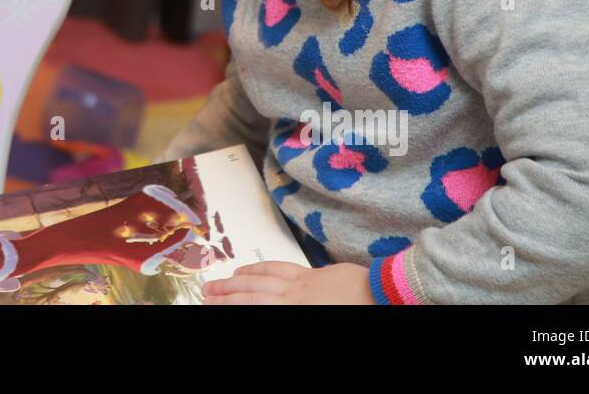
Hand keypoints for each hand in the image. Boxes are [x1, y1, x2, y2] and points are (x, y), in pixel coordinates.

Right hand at [202, 261, 374, 303]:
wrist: (383, 295)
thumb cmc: (358, 311)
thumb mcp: (319, 320)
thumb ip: (288, 310)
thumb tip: (265, 303)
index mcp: (294, 311)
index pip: (253, 307)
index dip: (230, 306)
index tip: (212, 306)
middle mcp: (292, 298)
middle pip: (251, 295)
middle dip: (225, 296)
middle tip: (205, 295)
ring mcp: (300, 284)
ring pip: (260, 280)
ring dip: (235, 281)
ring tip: (217, 283)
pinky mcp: (311, 274)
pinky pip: (278, 268)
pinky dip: (258, 268)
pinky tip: (247, 270)